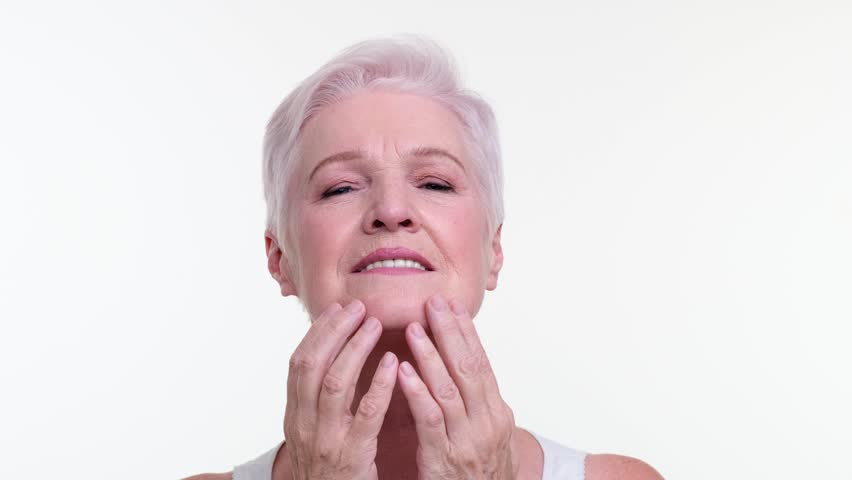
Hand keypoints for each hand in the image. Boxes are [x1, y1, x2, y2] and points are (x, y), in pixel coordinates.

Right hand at [283, 300, 397, 479]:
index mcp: (294, 416)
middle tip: (357, 307)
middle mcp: (303, 424)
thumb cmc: (328, 471)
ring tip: (375, 324)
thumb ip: (319, 402)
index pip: (298, 363)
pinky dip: (378, 384)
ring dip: (355, 348)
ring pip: (335, 383)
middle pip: (311, 365)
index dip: (316, 333)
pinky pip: (365, 414)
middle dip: (334, 331)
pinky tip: (392, 363)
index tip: (336, 308)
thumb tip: (334, 359)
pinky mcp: (352, 455)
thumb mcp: (313, 434)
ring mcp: (326, 440)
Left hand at [397, 294, 516, 479]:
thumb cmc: (481, 472)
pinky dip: (417, 392)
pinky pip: (431, 420)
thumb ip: (474, 402)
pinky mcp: (445, 459)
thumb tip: (462, 364)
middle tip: (434, 302)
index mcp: (497, 412)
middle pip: (468, 368)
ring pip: (449, 389)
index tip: (452, 304)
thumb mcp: (487, 433)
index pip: (481, 362)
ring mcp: (467, 441)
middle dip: (450, 332)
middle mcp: (487, 423)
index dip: (466, 332)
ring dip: (431, 355)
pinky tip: (403, 371)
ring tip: (415, 328)